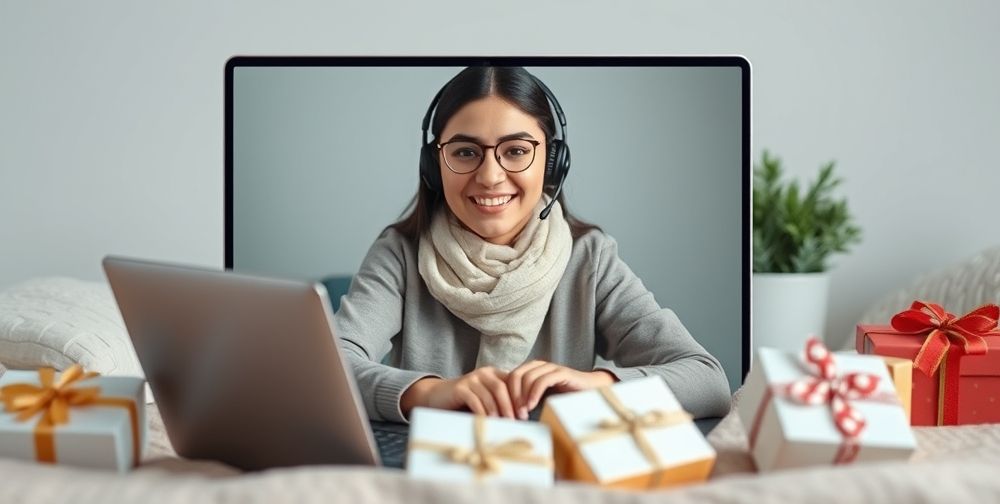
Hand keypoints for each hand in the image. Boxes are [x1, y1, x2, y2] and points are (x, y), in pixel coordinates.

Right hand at [402, 366, 516, 418]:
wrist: (438, 396)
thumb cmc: (466, 401)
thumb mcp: (486, 398)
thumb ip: (500, 401)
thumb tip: (520, 417)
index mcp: (493, 374)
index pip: (512, 382)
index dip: (520, 397)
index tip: (526, 413)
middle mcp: (483, 373)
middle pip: (502, 387)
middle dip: (511, 405)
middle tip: (517, 420)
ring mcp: (471, 379)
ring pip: (489, 394)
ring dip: (498, 410)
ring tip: (504, 423)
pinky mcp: (460, 388)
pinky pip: (475, 400)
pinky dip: (483, 412)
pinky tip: (487, 422)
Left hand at [507, 360, 616, 419]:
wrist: (590, 390)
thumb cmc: (564, 396)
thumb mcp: (541, 397)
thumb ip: (527, 399)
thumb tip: (508, 413)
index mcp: (532, 369)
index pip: (510, 377)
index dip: (505, 394)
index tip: (506, 412)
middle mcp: (539, 365)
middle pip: (515, 376)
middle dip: (511, 396)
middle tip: (513, 414)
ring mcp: (550, 367)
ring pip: (527, 378)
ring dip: (522, 397)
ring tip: (522, 413)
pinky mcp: (561, 372)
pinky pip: (542, 380)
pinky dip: (534, 393)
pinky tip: (531, 406)